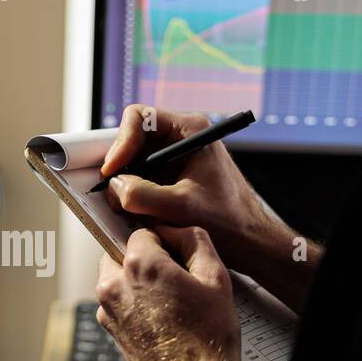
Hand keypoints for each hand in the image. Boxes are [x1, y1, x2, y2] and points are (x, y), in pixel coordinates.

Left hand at [96, 226, 241, 360]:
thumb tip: (178, 230)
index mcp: (139, 266)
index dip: (163, 240)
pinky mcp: (109, 329)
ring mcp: (107, 309)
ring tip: (168, 301)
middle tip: (173, 278)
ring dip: (136, 281)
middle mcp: (114, 285)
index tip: (177, 255)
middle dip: (143, 259)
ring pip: (116, 278)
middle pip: (122, 253)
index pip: (141, 232)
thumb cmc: (207, 338)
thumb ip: (195, 242)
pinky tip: (159, 318)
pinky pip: (117, 302)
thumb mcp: (216, 279)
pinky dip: (132, 303)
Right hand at [102, 105, 298, 283]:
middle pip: (133, 141)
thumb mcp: (179, 208)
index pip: (139, 118)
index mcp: (190, 130)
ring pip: (134, 162)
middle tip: (114, 193)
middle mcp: (181, 138)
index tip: (112, 171)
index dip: (120, 143)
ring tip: (128, 208)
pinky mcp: (171, 178)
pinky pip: (141, 179)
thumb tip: (113, 186)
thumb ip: (141, 194)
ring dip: (126, 184)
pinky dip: (134, 195)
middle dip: (121, 167)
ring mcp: (175, 158)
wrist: (250, 242)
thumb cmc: (229, 221)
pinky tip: (138, 214)